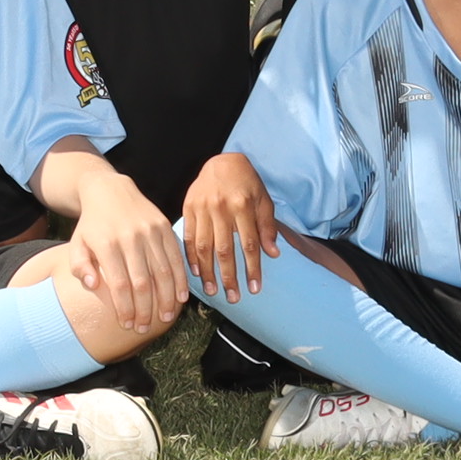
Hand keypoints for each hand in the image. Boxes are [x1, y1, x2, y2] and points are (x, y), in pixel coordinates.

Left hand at [56, 164, 188, 334]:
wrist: (110, 191)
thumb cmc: (92, 225)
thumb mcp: (76, 243)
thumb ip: (79, 266)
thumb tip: (92, 286)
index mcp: (107, 244)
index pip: (120, 284)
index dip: (125, 308)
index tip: (127, 325)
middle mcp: (130, 237)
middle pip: (143, 282)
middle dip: (146, 309)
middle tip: (146, 328)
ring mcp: (150, 231)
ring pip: (163, 272)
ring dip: (166, 299)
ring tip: (165, 319)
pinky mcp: (164, 227)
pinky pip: (176, 257)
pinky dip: (180, 279)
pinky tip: (180, 298)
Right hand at [180, 153, 279, 302]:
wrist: (221, 161)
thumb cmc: (246, 183)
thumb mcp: (263, 200)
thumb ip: (267, 227)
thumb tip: (272, 254)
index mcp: (242, 205)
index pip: (248, 244)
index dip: (252, 268)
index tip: (254, 288)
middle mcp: (220, 208)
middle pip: (225, 250)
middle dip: (229, 276)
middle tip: (233, 298)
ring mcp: (202, 208)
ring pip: (204, 246)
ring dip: (208, 271)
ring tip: (212, 291)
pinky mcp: (188, 208)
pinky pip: (188, 236)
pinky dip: (191, 256)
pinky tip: (196, 272)